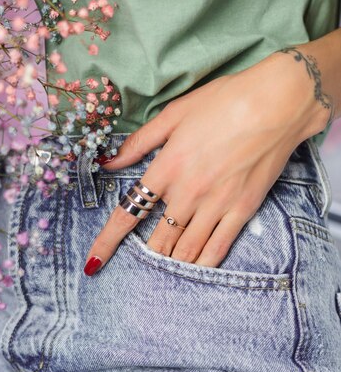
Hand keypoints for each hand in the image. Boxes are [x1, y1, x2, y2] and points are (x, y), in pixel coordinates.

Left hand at [83, 49, 330, 275]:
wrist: (277, 103)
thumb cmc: (225, 101)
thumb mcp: (174, 114)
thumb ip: (140, 142)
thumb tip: (110, 162)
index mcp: (166, 168)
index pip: (128, 213)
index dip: (107, 241)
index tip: (93, 261)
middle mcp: (187, 193)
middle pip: (157, 240)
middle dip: (144, 255)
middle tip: (139, 262)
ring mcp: (216, 205)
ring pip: (186, 250)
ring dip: (171, 263)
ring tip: (164, 269)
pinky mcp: (242, 210)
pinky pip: (218, 248)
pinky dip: (203, 264)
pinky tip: (194, 270)